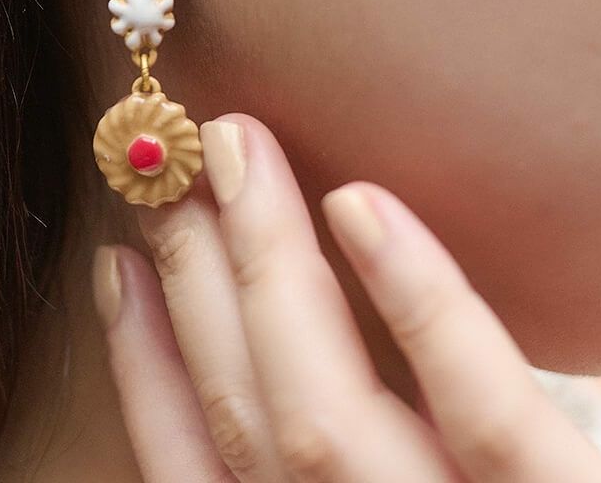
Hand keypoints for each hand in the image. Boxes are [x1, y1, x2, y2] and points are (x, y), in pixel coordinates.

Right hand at [92, 113, 600, 481]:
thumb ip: (351, 455)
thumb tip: (284, 362)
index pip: (189, 471)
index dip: (139, 365)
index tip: (115, 264)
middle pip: (247, 421)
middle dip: (193, 279)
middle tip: (171, 161)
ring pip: (320, 417)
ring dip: (264, 264)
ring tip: (235, 149)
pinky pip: (485, 415)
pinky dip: (418, 303)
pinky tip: (360, 202)